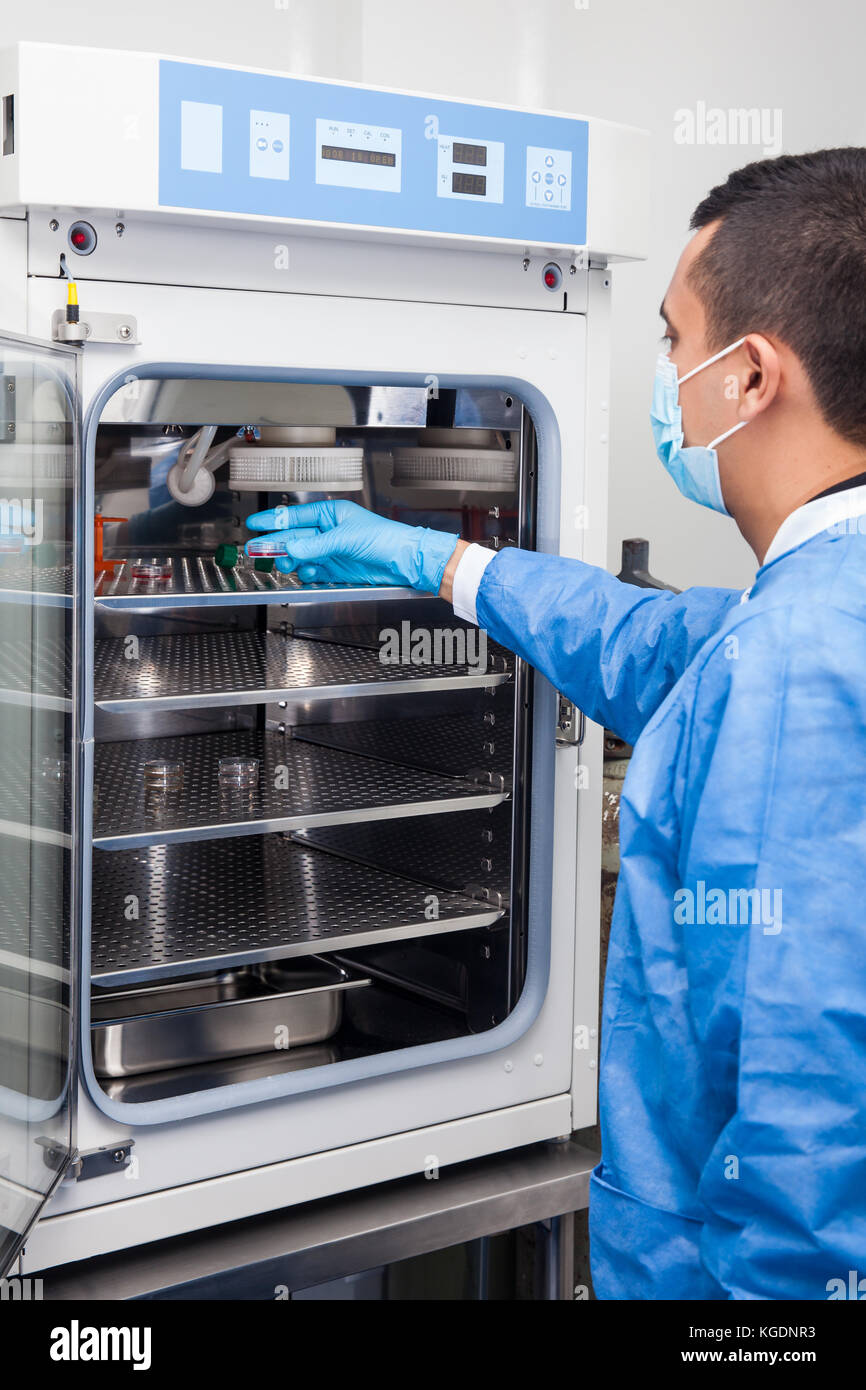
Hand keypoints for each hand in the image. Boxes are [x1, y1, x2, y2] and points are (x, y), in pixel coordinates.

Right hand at [245, 499, 459, 590]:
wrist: (403, 561)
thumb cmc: (384, 538)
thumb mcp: (346, 539)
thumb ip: (316, 546)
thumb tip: (292, 550)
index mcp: (330, 513)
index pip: (295, 516)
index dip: (273, 520)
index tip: (255, 524)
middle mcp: (328, 531)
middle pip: (293, 538)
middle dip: (277, 545)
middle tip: (258, 551)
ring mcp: (330, 550)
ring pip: (300, 556)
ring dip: (292, 562)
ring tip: (288, 565)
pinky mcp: (335, 568)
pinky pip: (312, 571)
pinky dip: (308, 573)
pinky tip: (310, 572)